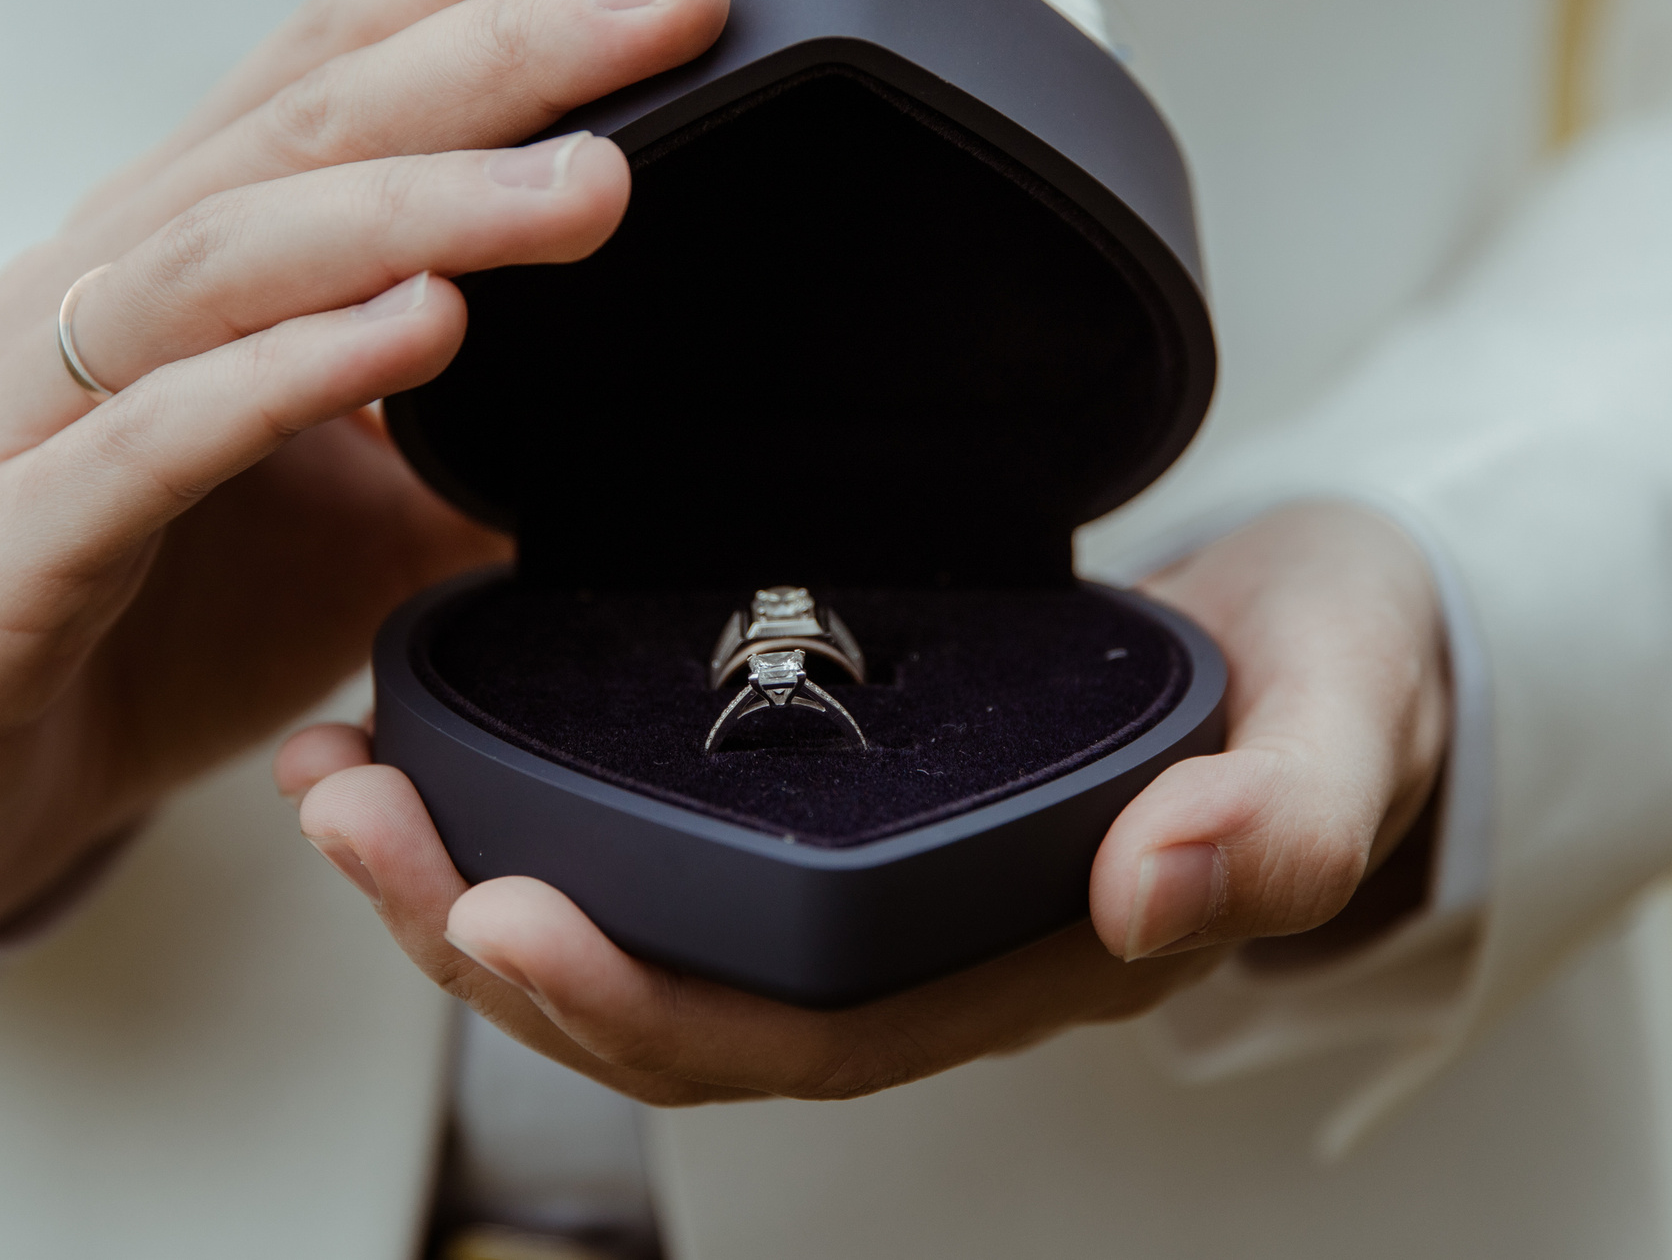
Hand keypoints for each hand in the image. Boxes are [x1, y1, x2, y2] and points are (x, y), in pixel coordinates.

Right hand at [0, 0, 729, 955]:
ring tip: (591, 185)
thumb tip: (673, 405)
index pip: (345, 59)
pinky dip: (283, 376)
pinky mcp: (7, 549)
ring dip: (419, 205)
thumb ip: (487, 443)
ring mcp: (37, 406)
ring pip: (230, 254)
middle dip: (505, 47)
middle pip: (311, 118)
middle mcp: (107, 283)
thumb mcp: (365, 520)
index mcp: (190, 241)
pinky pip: (150, 438)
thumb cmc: (155, 621)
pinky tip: (416, 333)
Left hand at [281, 499, 1452, 1102]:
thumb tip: (1158, 893)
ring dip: (462, 868)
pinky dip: (525, 787)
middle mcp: (905, 947)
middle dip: (479, 931)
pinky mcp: (823, 789)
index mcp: (1003, 960)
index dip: (631, 996)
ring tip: (331, 772)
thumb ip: (1277, 816)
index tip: (497, 904)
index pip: (786, 1033)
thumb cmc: (1335, 683)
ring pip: (630, 922)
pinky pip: (653, 826)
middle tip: (343, 816)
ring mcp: (855, 878)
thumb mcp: (1341, 726)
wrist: (1332, 637)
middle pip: (660, 994)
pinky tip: (428, 714)